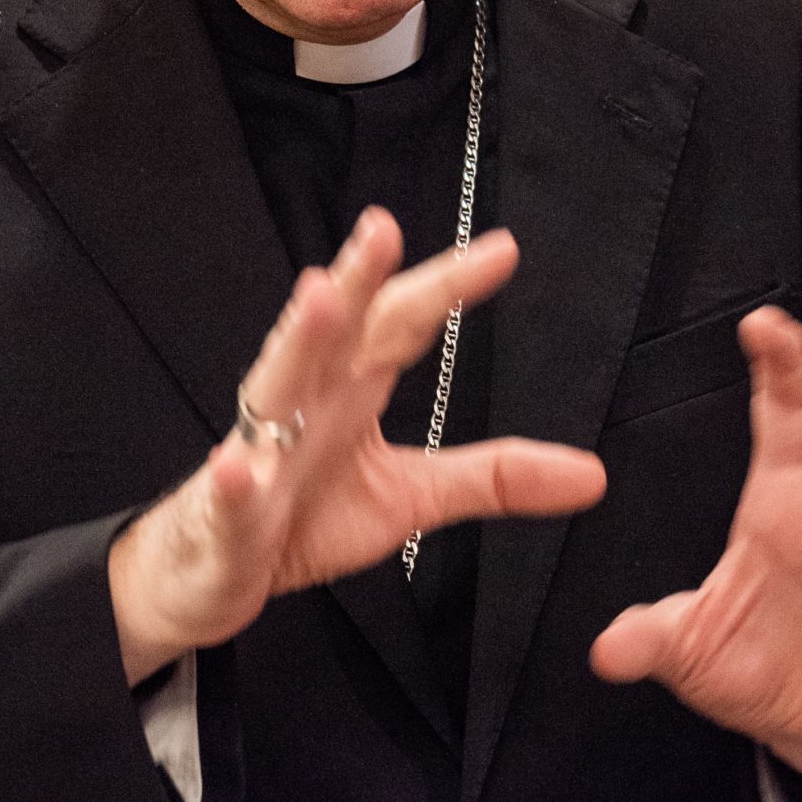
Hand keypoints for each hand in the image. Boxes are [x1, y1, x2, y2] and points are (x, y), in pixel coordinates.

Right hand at [108, 208, 606, 684]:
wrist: (209, 573)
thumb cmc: (302, 514)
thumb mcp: (412, 496)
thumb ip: (494, 477)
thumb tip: (592, 475)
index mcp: (350, 387)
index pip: (404, 324)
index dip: (447, 286)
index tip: (502, 250)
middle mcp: (304, 401)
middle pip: (337, 330)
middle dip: (360, 276)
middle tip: (383, 228)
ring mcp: (259, 452)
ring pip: (275, 385)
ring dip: (297, 340)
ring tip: (319, 295)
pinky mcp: (224, 514)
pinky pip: (229, 494)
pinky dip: (233, 480)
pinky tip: (239, 466)